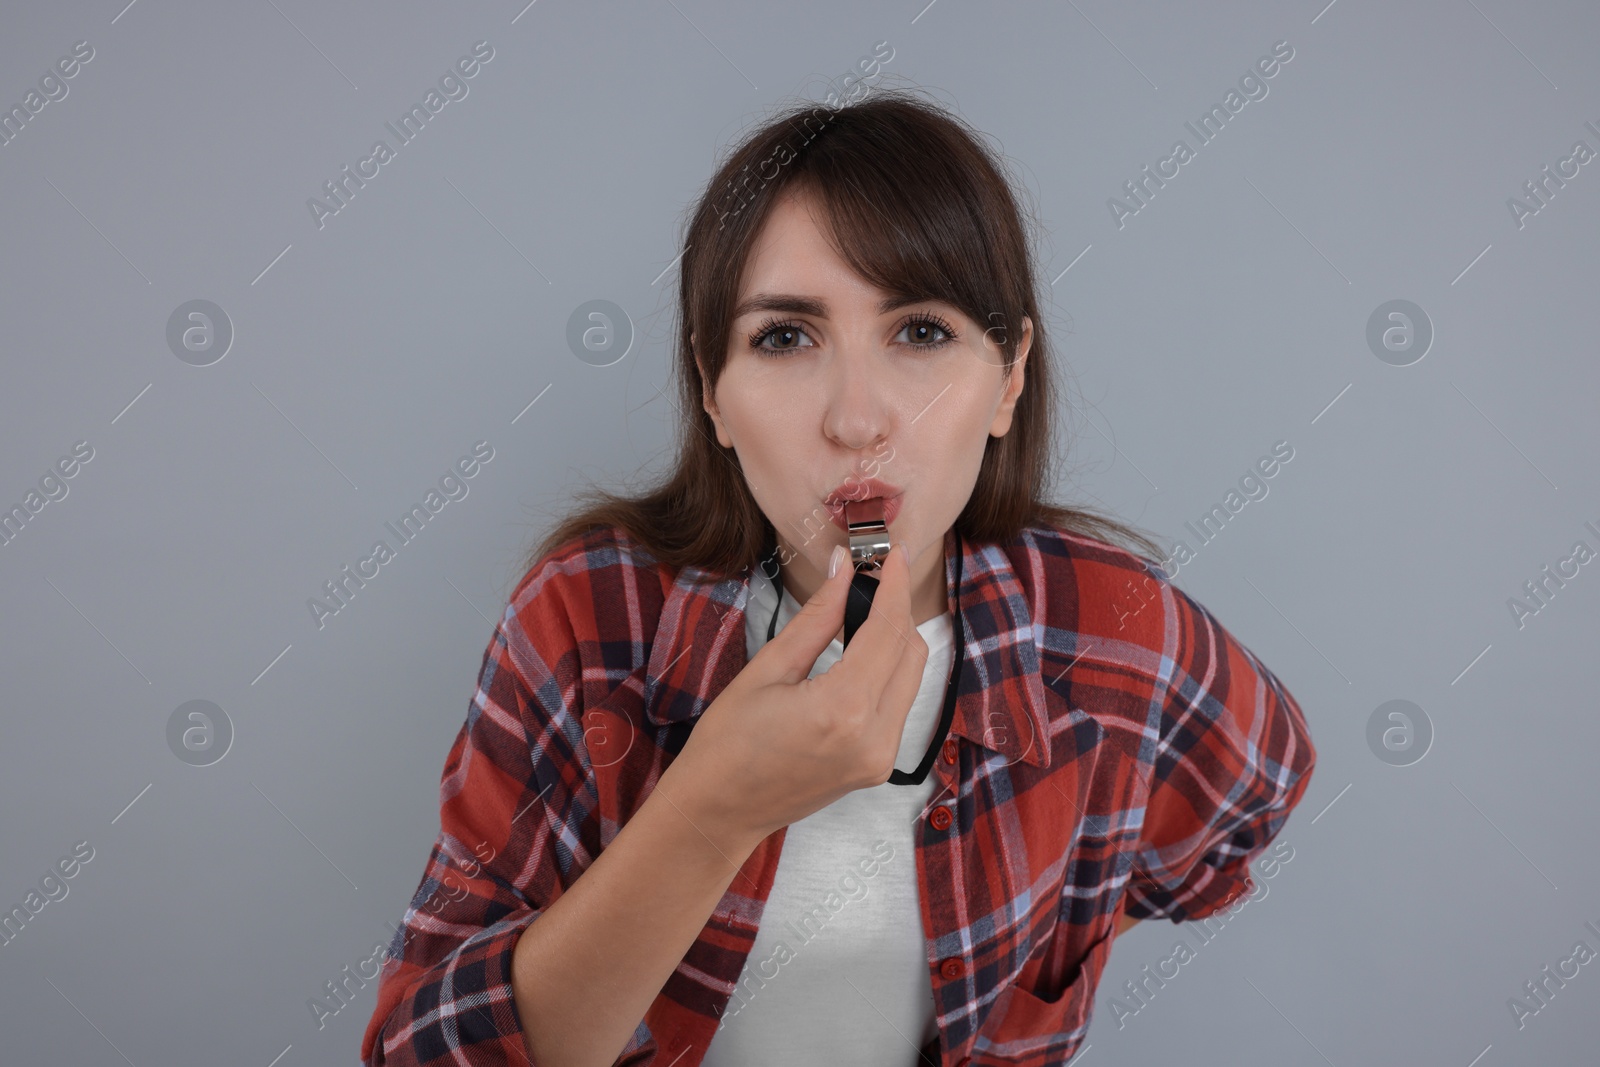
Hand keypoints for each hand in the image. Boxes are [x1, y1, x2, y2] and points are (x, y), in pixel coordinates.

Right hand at [662, 541, 929, 850]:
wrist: (718, 811)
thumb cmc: (727, 742)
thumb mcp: (768, 670)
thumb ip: (816, 618)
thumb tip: (844, 570)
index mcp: (843, 709)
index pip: (887, 631)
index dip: (892, 585)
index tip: (891, 553)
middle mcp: (875, 737)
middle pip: (910, 652)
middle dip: (895, 609)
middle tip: (871, 577)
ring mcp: (881, 757)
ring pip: (912, 677)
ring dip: (895, 640)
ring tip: (863, 611)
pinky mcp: (879, 766)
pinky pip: (899, 704)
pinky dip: (888, 672)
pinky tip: (861, 653)